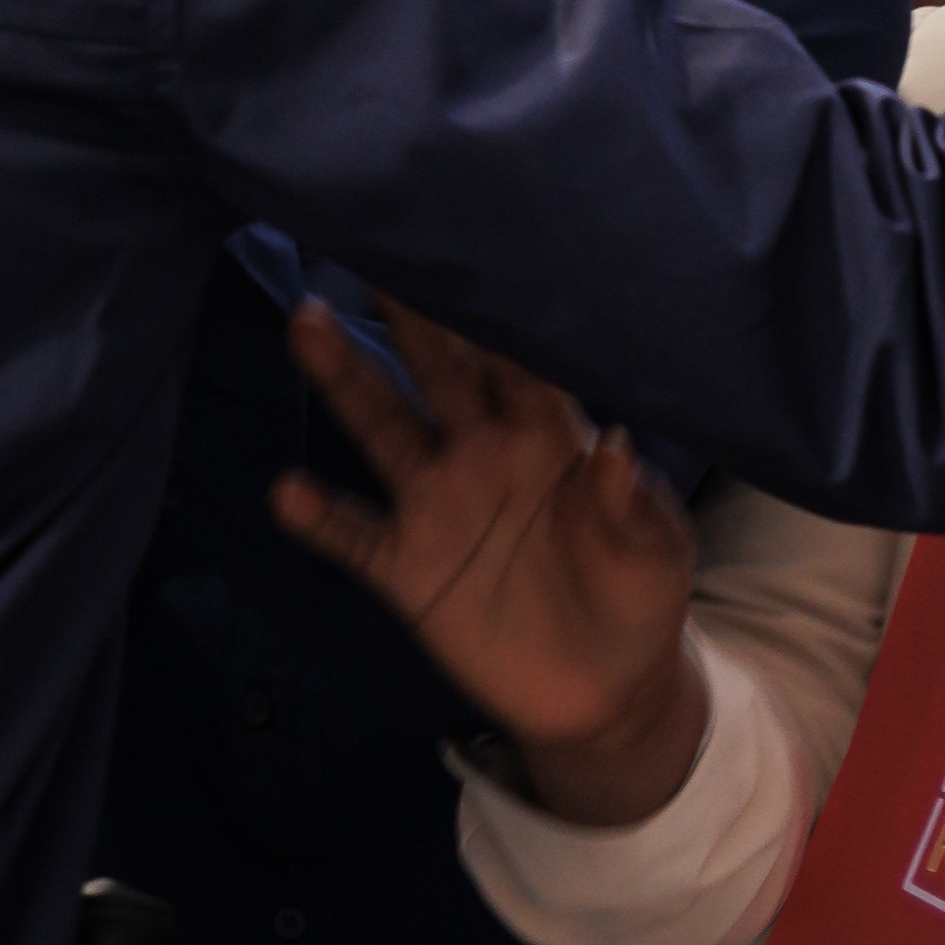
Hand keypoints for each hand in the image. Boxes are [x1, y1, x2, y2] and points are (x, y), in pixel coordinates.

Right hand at [269, 296, 704, 826]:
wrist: (604, 694)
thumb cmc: (640, 599)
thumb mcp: (658, 554)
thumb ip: (634, 503)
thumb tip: (617, 443)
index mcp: (548, 437)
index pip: (516, 361)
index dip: (492, 312)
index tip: (463, 250)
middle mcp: (482, 454)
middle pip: (438, 373)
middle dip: (407, 317)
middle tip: (370, 252)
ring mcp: (437, 508)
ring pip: (382, 429)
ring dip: (345, 379)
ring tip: (307, 323)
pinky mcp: (408, 570)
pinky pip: (354, 536)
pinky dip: (319, 518)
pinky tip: (286, 491)